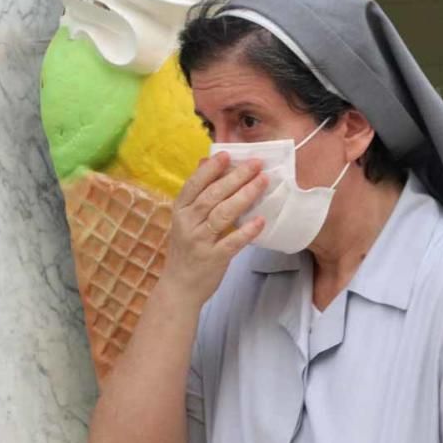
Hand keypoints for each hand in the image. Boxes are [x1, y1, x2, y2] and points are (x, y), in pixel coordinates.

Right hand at [159, 153, 268, 307]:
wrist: (179, 288)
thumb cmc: (187, 249)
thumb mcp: (185, 220)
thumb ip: (196, 193)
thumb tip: (206, 161)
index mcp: (180, 211)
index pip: (194, 185)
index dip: (211, 169)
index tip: (228, 154)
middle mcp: (187, 224)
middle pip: (212, 196)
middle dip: (235, 177)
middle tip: (256, 164)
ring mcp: (200, 242)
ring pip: (222, 214)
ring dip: (244, 196)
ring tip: (263, 181)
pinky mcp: (213, 258)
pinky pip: (232, 242)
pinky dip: (247, 231)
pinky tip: (261, 221)